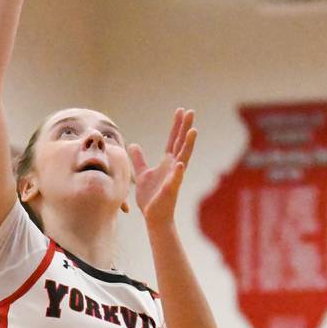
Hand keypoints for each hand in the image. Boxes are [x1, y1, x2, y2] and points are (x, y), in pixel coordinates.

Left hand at [128, 109, 196, 225]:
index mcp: (167, 162)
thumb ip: (139, 159)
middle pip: (181, 143)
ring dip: (188, 145)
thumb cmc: (150, 196)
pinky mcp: (171, 189)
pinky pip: (176, 179)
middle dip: (185, 128)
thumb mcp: (141, 173)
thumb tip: (133, 144)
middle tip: (191, 112)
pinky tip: (180, 164)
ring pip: (183, 157)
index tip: (181, 111)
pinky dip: (178, 172)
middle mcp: (173, 167)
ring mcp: (174, 177)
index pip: (173, 140)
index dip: (176, 125)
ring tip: (193, 131)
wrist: (153, 216)